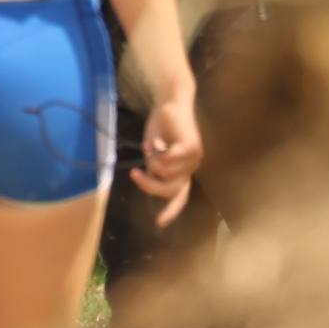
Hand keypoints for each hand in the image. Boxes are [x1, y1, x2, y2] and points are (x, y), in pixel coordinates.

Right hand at [129, 96, 202, 228]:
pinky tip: (159, 140)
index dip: (170, 210)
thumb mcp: (154, 153)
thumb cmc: (162, 127)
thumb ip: (155, 168)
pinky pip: (167, 160)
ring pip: (165, 174)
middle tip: (134, 173)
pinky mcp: (191, 148)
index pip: (179, 196)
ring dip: (152, 160)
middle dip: (149, 185)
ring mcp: (194, 159)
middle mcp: (191, 168)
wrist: (170, 104)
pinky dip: (158, 151)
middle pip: (169, 190)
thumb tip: (153, 179)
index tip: (159, 223)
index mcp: (183, 171)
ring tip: (153, 145)